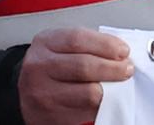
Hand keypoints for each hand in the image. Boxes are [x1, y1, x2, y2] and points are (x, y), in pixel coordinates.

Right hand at [16, 28, 131, 124]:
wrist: (27, 95)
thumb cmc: (50, 69)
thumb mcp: (59, 48)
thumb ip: (85, 46)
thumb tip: (120, 52)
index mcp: (44, 43)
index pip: (78, 39)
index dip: (106, 44)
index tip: (124, 51)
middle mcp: (39, 66)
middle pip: (85, 65)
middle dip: (113, 68)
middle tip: (127, 69)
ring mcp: (44, 92)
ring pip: (89, 92)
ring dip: (111, 90)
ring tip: (118, 86)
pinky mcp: (52, 115)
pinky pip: (88, 111)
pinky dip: (102, 106)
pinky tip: (104, 100)